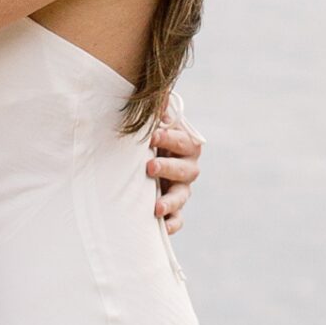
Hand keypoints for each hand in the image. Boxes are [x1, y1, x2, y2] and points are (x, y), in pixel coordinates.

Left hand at [147, 108, 203, 233]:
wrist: (138, 162)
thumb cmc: (145, 138)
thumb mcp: (150, 124)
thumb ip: (155, 112)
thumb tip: (158, 96)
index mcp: (184, 145)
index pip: (184, 141)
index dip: (170, 138)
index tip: (153, 135)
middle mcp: (186, 168)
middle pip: (186, 169)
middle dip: (168, 167)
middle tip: (149, 167)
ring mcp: (180, 189)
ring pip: (182, 196)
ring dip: (170, 201)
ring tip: (156, 207)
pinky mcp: (173, 210)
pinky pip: (177, 220)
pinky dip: (172, 224)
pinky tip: (162, 228)